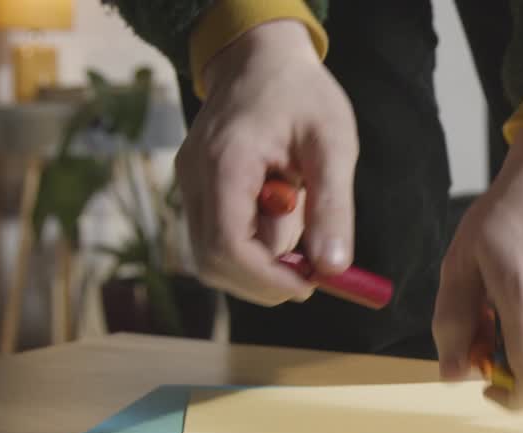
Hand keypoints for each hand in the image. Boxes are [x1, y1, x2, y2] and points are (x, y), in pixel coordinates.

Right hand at [177, 20, 357, 305]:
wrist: (261, 58)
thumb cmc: (302, 94)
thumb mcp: (333, 144)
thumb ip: (333, 207)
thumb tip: (334, 267)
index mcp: (225, 163)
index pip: (227, 248)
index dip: (267, 279)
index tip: (310, 284)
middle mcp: (194, 178)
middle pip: (213, 262)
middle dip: (264, 281)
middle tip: (313, 273)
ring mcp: (189, 184)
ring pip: (212, 256)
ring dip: (259, 263)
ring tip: (299, 221)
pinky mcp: (195, 188)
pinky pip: (216, 236)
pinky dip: (252, 245)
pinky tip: (281, 212)